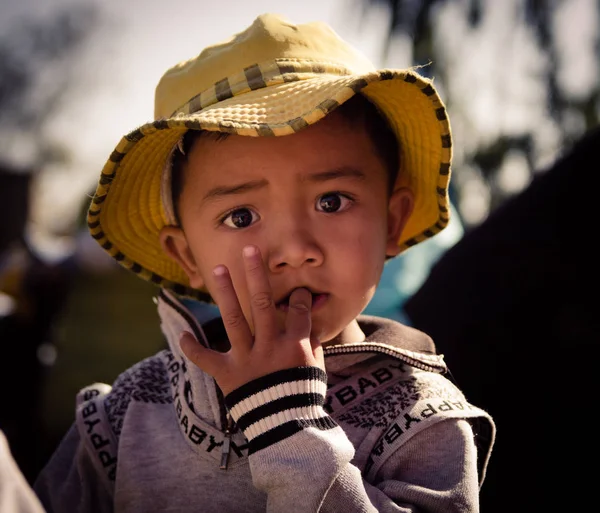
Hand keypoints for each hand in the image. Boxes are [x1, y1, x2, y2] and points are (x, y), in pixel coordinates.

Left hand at [180, 245, 324, 395]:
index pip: (298, 310)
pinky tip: (182, 335)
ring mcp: (247, 358)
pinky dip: (192, 348)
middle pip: (262, 303)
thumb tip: (308, 327)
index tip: (297, 289)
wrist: (285, 428)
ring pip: (234, 319)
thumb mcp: (315, 369)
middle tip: (249, 249)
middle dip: (255, 274)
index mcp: (294, 344)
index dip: (299, 296)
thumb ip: (310, 346)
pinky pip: (206, 358)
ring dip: (225, 292)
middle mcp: (270, 345)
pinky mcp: (228, 374)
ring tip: (218, 269)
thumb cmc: (302, 397)